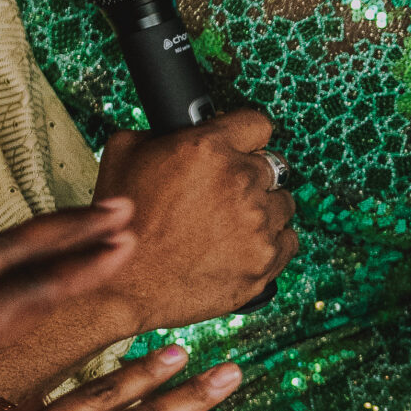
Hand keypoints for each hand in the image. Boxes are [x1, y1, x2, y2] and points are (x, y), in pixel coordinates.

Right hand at [93, 109, 296, 326]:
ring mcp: (257, 224)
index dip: (246, 137)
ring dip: (264, 210)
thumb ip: (160, 132)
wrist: (122, 285)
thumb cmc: (121, 224)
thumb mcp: (123, 153)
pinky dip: (272, 243)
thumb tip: (180, 127)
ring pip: (283, 203)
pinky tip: (245, 245)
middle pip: (273, 165)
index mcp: (209, 148)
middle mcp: (240, 181)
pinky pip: (288, 241)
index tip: (242, 147)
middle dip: (252, 176)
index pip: (258, 124)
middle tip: (227, 193)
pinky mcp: (265, 261)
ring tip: (232, 224)